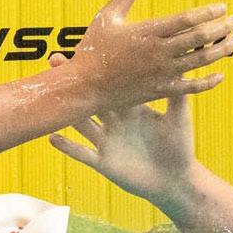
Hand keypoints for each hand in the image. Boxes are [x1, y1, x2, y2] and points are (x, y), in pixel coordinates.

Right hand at [47, 54, 202, 208]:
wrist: (176, 180)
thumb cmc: (180, 148)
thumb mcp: (179, 117)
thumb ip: (176, 94)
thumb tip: (182, 62)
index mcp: (132, 109)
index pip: (112, 85)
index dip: (100, 70)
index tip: (88, 51)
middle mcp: (116, 123)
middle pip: (92, 99)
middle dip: (76, 84)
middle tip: (56, 62)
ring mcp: (107, 142)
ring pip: (82, 124)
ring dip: (67, 112)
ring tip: (50, 98)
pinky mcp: (103, 163)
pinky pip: (81, 153)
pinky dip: (67, 146)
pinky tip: (52, 136)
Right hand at [64, 0, 232, 109]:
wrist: (84, 86)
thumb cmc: (92, 49)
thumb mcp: (107, 17)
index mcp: (148, 31)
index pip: (187, 19)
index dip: (208, 12)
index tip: (222, 7)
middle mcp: (158, 52)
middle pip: (200, 39)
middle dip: (221, 28)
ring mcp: (162, 73)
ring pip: (201, 61)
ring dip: (222, 50)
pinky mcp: (161, 90)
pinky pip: (192, 88)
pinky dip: (209, 82)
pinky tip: (220, 74)